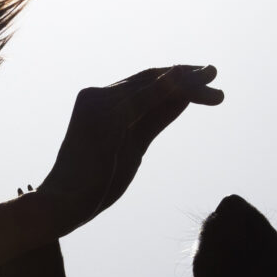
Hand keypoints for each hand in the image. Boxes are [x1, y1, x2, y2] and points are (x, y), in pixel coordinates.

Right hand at [41, 64, 221, 231]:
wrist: (62, 204)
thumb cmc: (94, 184)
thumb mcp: (133, 147)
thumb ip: (154, 120)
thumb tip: (182, 99)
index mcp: (101, 101)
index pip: (144, 81)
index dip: (175, 77)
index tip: (202, 78)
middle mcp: (99, 97)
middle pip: (150, 78)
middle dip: (185, 75)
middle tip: (214, 71)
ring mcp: (101, 105)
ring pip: (152, 86)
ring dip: (186, 82)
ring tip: (213, 79)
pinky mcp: (107, 119)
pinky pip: (146, 99)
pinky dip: (170, 90)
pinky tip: (193, 86)